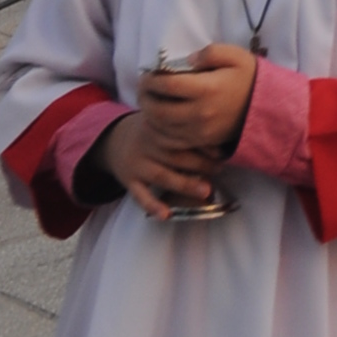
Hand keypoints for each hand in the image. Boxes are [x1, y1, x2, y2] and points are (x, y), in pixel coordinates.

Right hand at [90, 110, 220, 219]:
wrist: (115, 139)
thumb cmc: (152, 132)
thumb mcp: (164, 122)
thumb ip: (185, 128)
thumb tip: (220, 142)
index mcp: (159, 126)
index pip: (183, 135)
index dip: (204, 145)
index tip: (222, 153)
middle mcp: (147, 143)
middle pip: (176, 155)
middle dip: (200, 164)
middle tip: (219, 170)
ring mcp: (137, 163)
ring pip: (162, 175)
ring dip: (185, 184)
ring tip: (206, 191)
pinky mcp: (128, 180)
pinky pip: (140, 195)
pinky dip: (152, 205)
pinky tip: (165, 214)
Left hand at [139, 41, 258, 159]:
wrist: (266, 108)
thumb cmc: (248, 78)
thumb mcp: (235, 55)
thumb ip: (209, 52)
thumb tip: (186, 60)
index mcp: (207, 88)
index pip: (167, 85)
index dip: (151, 79)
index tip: (146, 73)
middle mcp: (200, 113)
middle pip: (158, 110)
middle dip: (144, 98)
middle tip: (142, 87)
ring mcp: (200, 131)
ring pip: (161, 128)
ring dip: (148, 114)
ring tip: (148, 101)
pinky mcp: (201, 141)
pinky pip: (171, 141)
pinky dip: (158, 131)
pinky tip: (158, 120)